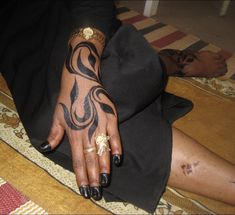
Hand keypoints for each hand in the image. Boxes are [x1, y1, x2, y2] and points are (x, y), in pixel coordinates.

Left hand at [40, 36, 121, 199]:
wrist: (81, 79)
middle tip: (95, 192)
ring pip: (102, 150)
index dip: (80, 175)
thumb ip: (54, 133)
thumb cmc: (68, 98)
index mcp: (73, 133)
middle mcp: (87, 131)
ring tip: (105, 181)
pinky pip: (115, 135)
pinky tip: (117, 159)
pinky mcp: (110, 116)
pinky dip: (116, 147)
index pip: (78, 160)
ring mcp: (100, 124)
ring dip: (104, 167)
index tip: (84, 188)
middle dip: (92, 177)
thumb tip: (46, 148)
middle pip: (90, 158)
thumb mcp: (57, 115)